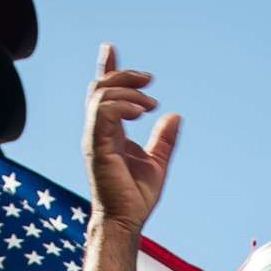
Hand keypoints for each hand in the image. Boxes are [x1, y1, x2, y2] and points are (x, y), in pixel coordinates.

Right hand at [83, 44, 178, 233]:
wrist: (126, 221)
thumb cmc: (136, 198)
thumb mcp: (157, 162)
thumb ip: (164, 139)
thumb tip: (176, 115)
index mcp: (108, 132)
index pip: (102, 94)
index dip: (106, 69)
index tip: (109, 49)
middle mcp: (97, 131)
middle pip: (100, 87)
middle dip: (124, 75)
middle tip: (150, 80)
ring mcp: (94, 138)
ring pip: (101, 96)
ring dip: (129, 92)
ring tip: (151, 105)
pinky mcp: (96, 146)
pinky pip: (103, 113)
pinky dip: (123, 106)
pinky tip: (142, 113)